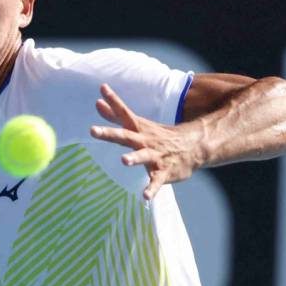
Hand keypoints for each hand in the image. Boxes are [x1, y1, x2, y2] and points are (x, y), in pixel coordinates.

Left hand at [89, 83, 203, 199]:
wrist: (193, 147)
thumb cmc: (159, 136)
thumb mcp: (138, 124)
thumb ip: (116, 115)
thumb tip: (97, 102)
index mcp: (138, 129)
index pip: (124, 113)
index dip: (113, 101)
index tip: (102, 88)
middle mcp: (145, 141)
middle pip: (126, 135)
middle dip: (109, 133)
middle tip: (92, 131)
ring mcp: (156, 156)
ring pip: (144, 157)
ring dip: (134, 158)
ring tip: (124, 161)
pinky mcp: (164, 172)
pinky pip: (157, 182)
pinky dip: (151, 189)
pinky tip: (144, 197)